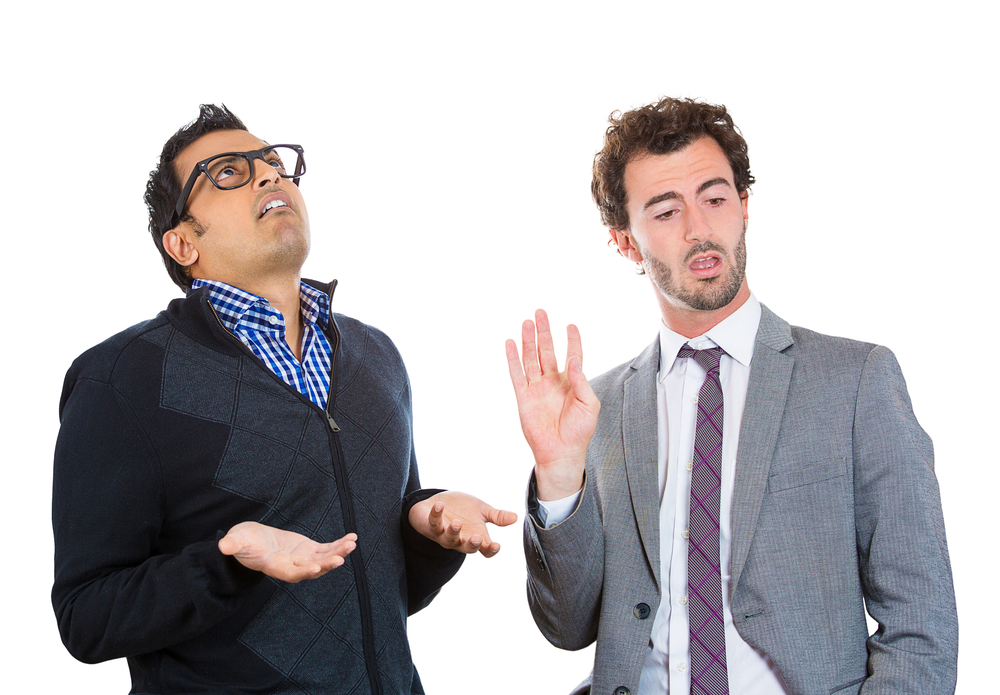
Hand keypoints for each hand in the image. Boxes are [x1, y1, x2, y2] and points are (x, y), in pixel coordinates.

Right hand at [219, 522, 356, 582]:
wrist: (251, 540)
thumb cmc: (242, 542)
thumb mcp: (235, 541)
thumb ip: (232, 545)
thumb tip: (223, 546)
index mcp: (275, 566)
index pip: (292, 573)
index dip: (305, 571)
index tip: (318, 567)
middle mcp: (291, 565)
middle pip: (312, 568)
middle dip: (327, 564)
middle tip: (341, 558)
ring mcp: (302, 558)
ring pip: (323, 559)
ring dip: (338, 553)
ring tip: (351, 544)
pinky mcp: (308, 549)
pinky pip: (326, 549)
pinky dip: (338, 545)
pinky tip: (352, 539)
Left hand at [409, 491, 517, 557]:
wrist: (438, 504)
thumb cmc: (461, 510)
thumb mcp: (481, 511)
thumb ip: (497, 516)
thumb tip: (516, 517)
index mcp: (474, 537)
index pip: (485, 549)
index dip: (491, 550)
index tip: (497, 545)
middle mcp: (460, 539)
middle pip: (466, 548)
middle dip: (471, 544)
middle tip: (477, 538)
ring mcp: (444, 534)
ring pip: (448, 539)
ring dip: (453, 532)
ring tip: (457, 523)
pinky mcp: (431, 526)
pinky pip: (433, 523)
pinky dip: (436, 514)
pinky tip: (439, 506)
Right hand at [505, 309, 599, 499]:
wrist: (561, 452)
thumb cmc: (579, 431)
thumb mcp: (589, 405)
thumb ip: (581, 381)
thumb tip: (573, 360)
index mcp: (572, 383)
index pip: (573, 355)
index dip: (572, 340)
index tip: (571, 325)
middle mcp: (553, 382)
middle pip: (548, 350)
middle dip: (545, 332)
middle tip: (540, 312)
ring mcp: (538, 388)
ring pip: (532, 358)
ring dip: (529, 340)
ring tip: (526, 322)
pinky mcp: (524, 397)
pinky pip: (517, 374)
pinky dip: (513, 359)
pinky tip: (511, 343)